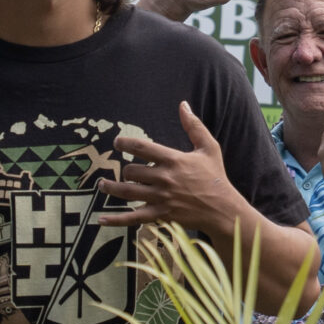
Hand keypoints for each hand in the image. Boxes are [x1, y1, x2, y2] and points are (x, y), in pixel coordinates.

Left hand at [97, 104, 245, 229]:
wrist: (223, 208)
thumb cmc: (215, 176)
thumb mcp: (209, 147)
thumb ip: (194, 126)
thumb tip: (183, 105)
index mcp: (173, 160)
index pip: (142, 148)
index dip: (125, 143)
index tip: (117, 143)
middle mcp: (164, 179)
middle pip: (132, 171)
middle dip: (125, 170)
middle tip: (126, 171)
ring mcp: (161, 198)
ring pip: (127, 192)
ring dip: (111, 188)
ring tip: (102, 184)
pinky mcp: (160, 215)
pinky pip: (133, 218)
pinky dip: (116, 219)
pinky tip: (101, 218)